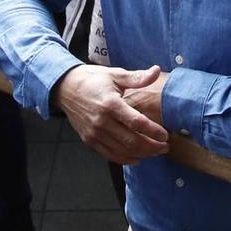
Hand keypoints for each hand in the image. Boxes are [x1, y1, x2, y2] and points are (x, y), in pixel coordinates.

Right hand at [53, 65, 170, 164]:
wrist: (65, 88)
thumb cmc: (93, 79)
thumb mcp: (115, 74)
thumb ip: (137, 77)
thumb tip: (157, 70)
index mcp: (111, 104)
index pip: (136, 122)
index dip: (153, 131)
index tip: (165, 135)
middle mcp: (102, 122)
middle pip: (131, 141)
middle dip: (151, 147)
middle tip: (165, 147)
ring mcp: (94, 133)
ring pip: (122, 150)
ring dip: (141, 154)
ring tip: (155, 152)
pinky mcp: (89, 140)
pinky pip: (109, 155)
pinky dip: (125, 159)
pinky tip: (137, 158)